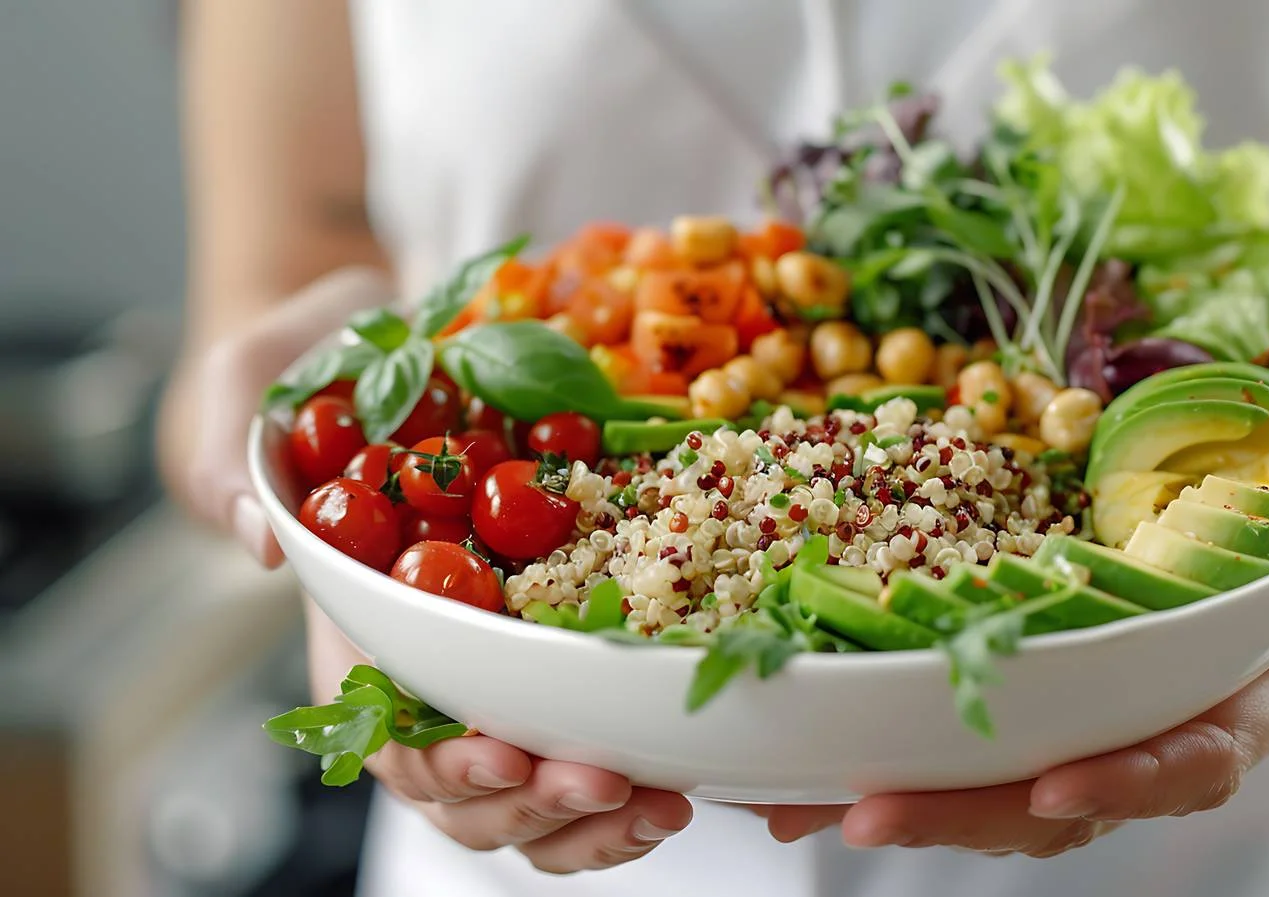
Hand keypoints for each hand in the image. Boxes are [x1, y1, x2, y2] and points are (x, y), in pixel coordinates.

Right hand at [161, 268, 692, 871]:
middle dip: (538, 799)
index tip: (503, 755)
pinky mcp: (572, 617)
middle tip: (602, 781)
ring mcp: (507, 651)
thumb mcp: (240, 394)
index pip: (393, 740)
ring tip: (658, 798)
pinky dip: (641, 751)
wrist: (383, 330)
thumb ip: (231, 467)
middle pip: (477, 785)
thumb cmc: (294, 368)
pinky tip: (690, 767)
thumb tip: (261, 540)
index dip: (445, 765)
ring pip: (543, 776)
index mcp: (357, 638)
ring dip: (597, 810)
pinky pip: (603, 707)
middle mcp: (435, 664)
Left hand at [764, 303, 1268, 853]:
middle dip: (976, 808)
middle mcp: (1194, 686)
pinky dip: (908, 722)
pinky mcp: (1063, 639)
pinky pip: (989, 698)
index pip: (1213, 741)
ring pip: (1022, 765)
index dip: (1139, 776)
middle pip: (1087, 782)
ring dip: (916, 786)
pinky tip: (820, 729)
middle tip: (863, 810)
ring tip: (800, 798)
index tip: (1055, 789)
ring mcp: (1122, 672)